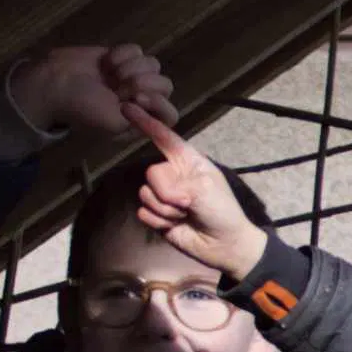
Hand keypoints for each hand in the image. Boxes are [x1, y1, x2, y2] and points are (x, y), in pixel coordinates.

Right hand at [7, 41, 171, 141]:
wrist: (55, 83)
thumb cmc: (83, 108)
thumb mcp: (114, 124)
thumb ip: (143, 120)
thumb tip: (158, 103)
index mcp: (140, 120)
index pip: (170, 114)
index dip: (158, 104)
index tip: (136, 98)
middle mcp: (140, 99)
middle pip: (166, 85)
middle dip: (141, 83)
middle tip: (116, 87)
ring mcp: (133, 76)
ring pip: (154, 64)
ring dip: (130, 68)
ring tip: (110, 75)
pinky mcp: (122, 57)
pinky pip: (137, 50)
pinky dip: (121, 54)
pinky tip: (105, 63)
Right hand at [121, 105, 262, 278]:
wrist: (223, 245)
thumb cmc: (222, 211)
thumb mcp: (206, 189)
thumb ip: (179, 183)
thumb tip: (162, 194)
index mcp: (188, 161)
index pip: (164, 137)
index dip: (146, 122)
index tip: (127, 106)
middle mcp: (173, 174)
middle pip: (152, 173)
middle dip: (169, 192)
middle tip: (188, 205)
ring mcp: (163, 195)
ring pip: (146, 194)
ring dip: (166, 210)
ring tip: (185, 216)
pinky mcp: (156, 215)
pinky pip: (144, 213)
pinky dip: (159, 221)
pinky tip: (175, 226)